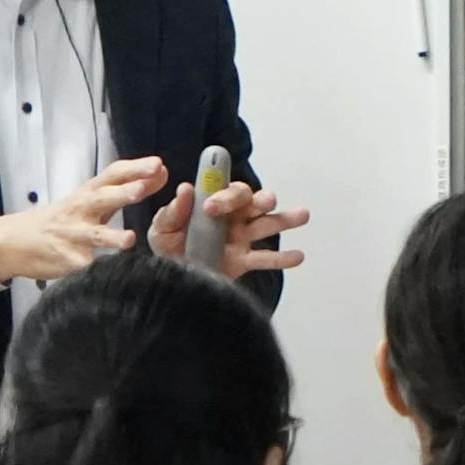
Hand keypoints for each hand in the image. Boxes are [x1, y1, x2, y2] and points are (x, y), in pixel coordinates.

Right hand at [0, 159, 162, 284]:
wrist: (13, 242)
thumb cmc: (61, 217)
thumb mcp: (90, 199)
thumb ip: (126, 187)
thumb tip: (162, 172)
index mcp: (88, 193)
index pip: (113, 174)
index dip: (135, 169)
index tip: (158, 165)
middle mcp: (81, 210)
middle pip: (103, 198)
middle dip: (122, 193)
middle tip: (142, 188)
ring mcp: (73, 236)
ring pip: (94, 235)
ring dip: (112, 237)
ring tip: (130, 239)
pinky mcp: (67, 260)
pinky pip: (83, 265)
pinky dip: (95, 269)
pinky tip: (110, 273)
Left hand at [149, 175, 308, 280]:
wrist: (171, 276)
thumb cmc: (167, 245)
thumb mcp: (162, 228)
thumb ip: (173, 211)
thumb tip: (185, 189)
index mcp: (214, 203)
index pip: (226, 191)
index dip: (224, 196)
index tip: (210, 207)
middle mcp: (233, 217)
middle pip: (253, 202)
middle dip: (261, 200)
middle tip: (264, 203)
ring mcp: (242, 238)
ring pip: (268, 224)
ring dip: (286, 219)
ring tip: (303, 215)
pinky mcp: (244, 261)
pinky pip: (266, 258)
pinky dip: (283, 258)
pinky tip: (298, 257)